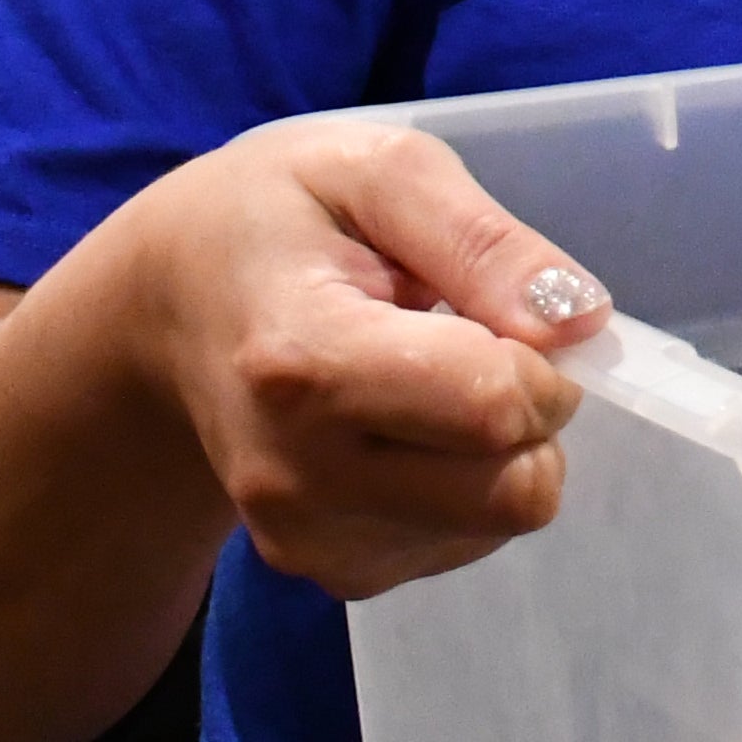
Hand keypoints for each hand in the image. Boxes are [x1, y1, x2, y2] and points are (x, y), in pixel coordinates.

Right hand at [118, 118, 616, 600]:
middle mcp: (297, 475)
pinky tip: (403, 426)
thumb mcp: (372, 170)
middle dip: (534, 412)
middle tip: (473, 342)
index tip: (495, 306)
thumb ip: (483, 239)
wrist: (162, 310)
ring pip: (499, 525)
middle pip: (514, 491)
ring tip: (423, 377)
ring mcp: (305, 538)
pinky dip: (465, 486)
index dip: (540, 357)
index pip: (493, 407)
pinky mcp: (327, 572)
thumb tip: (579, 320)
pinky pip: (463, 544)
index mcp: (304, 360)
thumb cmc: (272, 219)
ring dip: (501, 451)